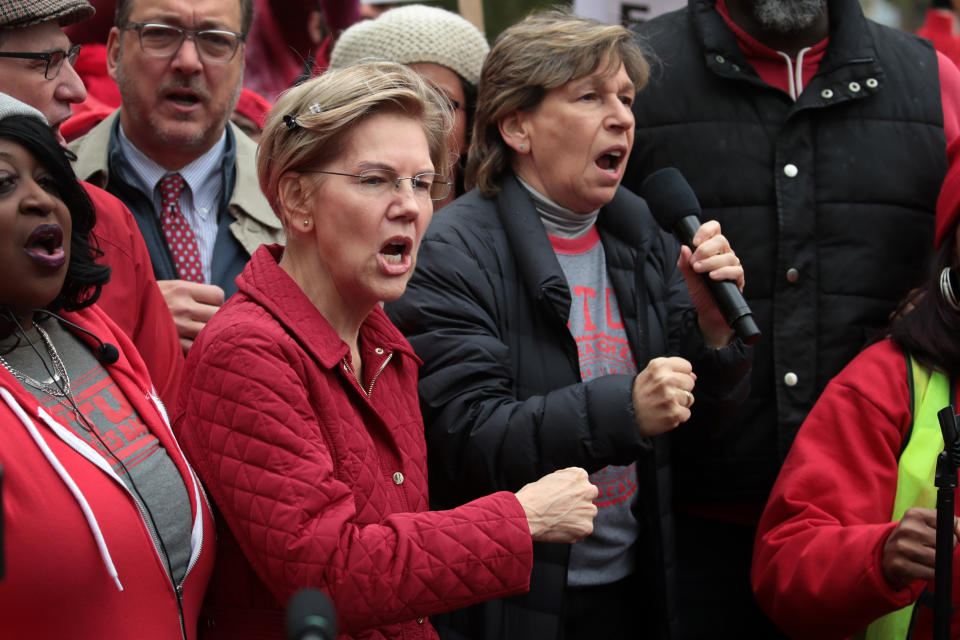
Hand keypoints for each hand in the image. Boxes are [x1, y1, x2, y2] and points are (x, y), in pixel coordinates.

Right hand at [157, 279, 224, 352]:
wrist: (124, 312)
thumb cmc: (155, 300)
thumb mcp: (172, 287)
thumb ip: (195, 293)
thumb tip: (223, 303)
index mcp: (182, 289)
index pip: (218, 295)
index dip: (218, 301)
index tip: (210, 305)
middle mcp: (181, 306)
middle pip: (218, 314)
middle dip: (218, 318)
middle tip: (208, 320)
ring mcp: (178, 327)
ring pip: (210, 332)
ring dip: (210, 333)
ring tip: (202, 332)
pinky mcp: (173, 344)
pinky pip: (196, 347)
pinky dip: (198, 346)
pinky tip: (191, 342)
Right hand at [515, 467, 598, 542]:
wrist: (526, 515)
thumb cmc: (532, 497)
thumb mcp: (550, 479)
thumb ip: (565, 483)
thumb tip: (569, 489)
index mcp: (579, 475)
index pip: (581, 482)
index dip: (570, 490)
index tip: (561, 497)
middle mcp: (588, 490)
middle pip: (587, 497)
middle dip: (578, 502)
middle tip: (561, 509)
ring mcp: (589, 510)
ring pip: (587, 514)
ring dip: (577, 517)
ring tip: (558, 520)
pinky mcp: (586, 527)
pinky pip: (582, 530)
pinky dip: (573, 531)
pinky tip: (559, 528)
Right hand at [632, 356, 695, 436]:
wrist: (626, 415)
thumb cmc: (639, 394)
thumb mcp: (650, 374)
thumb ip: (671, 370)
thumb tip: (693, 376)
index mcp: (659, 366)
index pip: (686, 367)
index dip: (679, 375)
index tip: (668, 382)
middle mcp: (666, 379)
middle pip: (690, 382)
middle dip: (680, 389)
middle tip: (664, 395)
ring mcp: (670, 397)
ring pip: (690, 398)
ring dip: (679, 403)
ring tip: (664, 405)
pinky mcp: (674, 414)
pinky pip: (687, 413)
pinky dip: (678, 416)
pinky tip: (665, 414)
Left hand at [677, 220, 743, 347]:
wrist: (709, 314)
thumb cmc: (701, 293)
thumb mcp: (689, 277)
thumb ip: (685, 264)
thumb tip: (683, 247)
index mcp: (713, 250)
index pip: (714, 230)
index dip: (706, 230)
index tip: (695, 241)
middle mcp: (725, 255)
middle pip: (721, 240)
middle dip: (705, 250)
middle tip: (694, 263)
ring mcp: (733, 266)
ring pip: (728, 256)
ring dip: (711, 262)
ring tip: (699, 270)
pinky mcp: (738, 280)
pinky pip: (736, 271)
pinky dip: (723, 272)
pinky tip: (713, 276)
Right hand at [881, 507, 959, 587]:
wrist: (886, 555)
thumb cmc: (916, 539)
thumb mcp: (930, 524)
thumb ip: (954, 524)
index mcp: (914, 514)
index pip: (947, 526)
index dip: (950, 535)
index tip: (940, 537)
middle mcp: (906, 528)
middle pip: (945, 545)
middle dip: (944, 551)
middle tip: (929, 549)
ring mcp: (901, 547)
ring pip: (937, 560)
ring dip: (936, 564)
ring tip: (923, 559)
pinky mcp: (899, 565)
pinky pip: (929, 573)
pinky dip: (929, 573)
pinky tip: (918, 567)